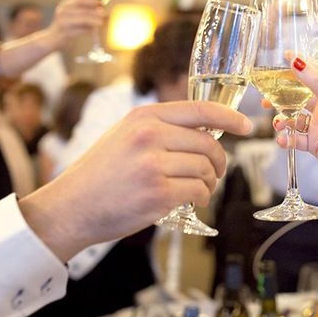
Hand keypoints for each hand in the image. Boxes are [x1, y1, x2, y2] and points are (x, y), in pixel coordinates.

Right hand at [19, 101, 251, 260]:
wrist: (70, 206)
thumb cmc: (101, 172)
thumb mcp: (126, 135)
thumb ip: (162, 129)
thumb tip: (206, 132)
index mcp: (144, 116)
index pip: (200, 110)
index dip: (230, 117)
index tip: (247, 125)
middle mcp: (150, 135)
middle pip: (209, 143)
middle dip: (220, 160)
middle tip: (216, 172)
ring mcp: (153, 165)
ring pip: (206, 168)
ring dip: (210, 182)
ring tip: (199, 189)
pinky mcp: (158, 194)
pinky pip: (198, 191)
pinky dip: (201, 197)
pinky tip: (191, 200)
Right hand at [47, 0, 105, 47]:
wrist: (52, 39)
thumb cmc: (66, 27)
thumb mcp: (73, 16)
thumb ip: (85, 12)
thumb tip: (102, 10)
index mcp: (64, 5)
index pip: (80, 0)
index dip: (92, 1)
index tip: (101, 4)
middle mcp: (62, 11)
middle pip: (84, 10)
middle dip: (96, 13)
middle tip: (105, 15)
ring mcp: (63, 22)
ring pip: (84, 19)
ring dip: (95, 21)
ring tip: (102, 23)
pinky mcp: (65, 33)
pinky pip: (82, 31)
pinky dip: (90, 31)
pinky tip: (94, 32)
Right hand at [271, 57, 317, 190]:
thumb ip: (314, 81)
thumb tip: (296, 60)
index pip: (315, 74)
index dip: (301, 64)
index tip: (285, 56)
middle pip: (298, 97)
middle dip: (281, 97)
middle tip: (266, 98)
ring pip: (293, 118)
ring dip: (282, 120)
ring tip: (278, 124)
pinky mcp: (314, 143)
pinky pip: (294, 138)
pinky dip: (286, 139)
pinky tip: (282, 140)